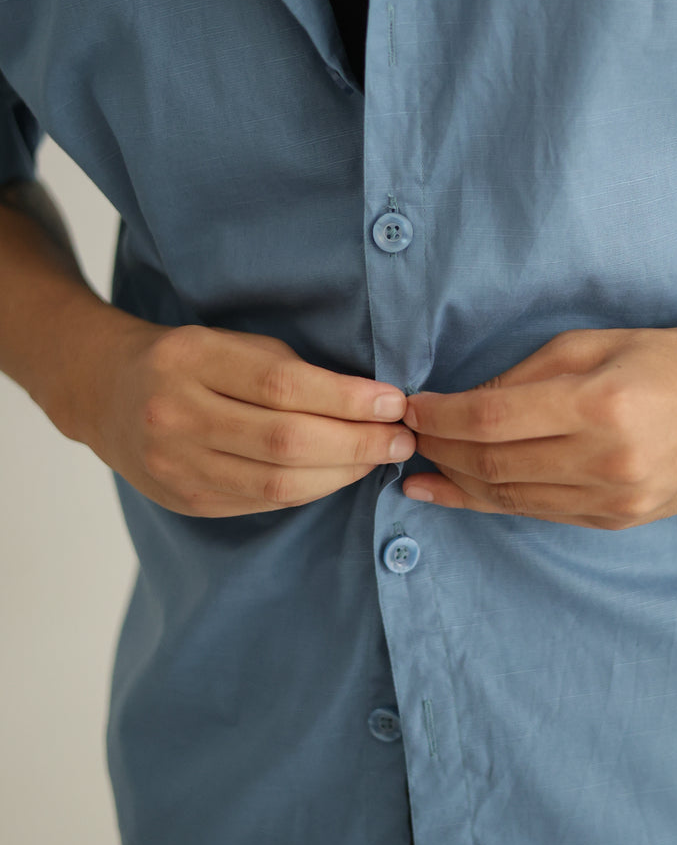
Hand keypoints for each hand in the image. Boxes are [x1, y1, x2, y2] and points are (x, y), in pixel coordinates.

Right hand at [75, 317, 414, 516]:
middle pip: (285, 441)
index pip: (282, 385)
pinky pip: (262, 502)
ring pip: (277, 482)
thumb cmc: (188, 360)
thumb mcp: (229, 342)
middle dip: (357, 443)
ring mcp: (176, 464)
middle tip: (402, 438)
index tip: (394, 402)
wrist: (106, 393)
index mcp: (191, 359)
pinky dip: (311, 490)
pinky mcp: (184, 500)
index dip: (346, 399)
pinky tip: (340, 475)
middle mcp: (176, 414)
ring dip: (342, 473)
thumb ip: (290, 369)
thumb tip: (371, 401)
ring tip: (380, 458)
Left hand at [400, 326, 676, 528]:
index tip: (410, 408)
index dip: (440, 417)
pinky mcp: (618, 520)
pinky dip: (492, 504)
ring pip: (511, 498)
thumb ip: (523, 376)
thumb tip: (461, 405)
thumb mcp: (591, 344)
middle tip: (408, 436)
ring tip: (421, 467)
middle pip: (494, 464)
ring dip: (457, 483)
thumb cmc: (662, 358)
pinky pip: (539, 514)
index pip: (492, 419)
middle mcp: (607, 460)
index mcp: (599, 405)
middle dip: (439, 450)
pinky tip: (458, 492)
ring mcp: (615, 498)